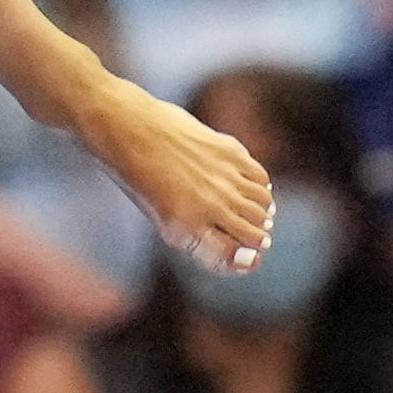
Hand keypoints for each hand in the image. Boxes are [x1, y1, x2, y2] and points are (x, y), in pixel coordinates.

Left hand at [66, 66, 271, 263]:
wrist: (128, 130)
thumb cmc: (140, 177)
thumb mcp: (163, 218)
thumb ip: (201, 239)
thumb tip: (245, 256)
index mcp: (187, 228)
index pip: (234, 259)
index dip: (245, 262)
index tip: (248, 256)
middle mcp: (210, 207)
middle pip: (254, 236)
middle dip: (257, 240)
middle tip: (253, 235)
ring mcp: (223, 179)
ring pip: (263, 209)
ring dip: (261, 215)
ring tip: (250, 212)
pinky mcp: (231, 152)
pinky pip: (261, 180)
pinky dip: (260, 188)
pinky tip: (247, 188)